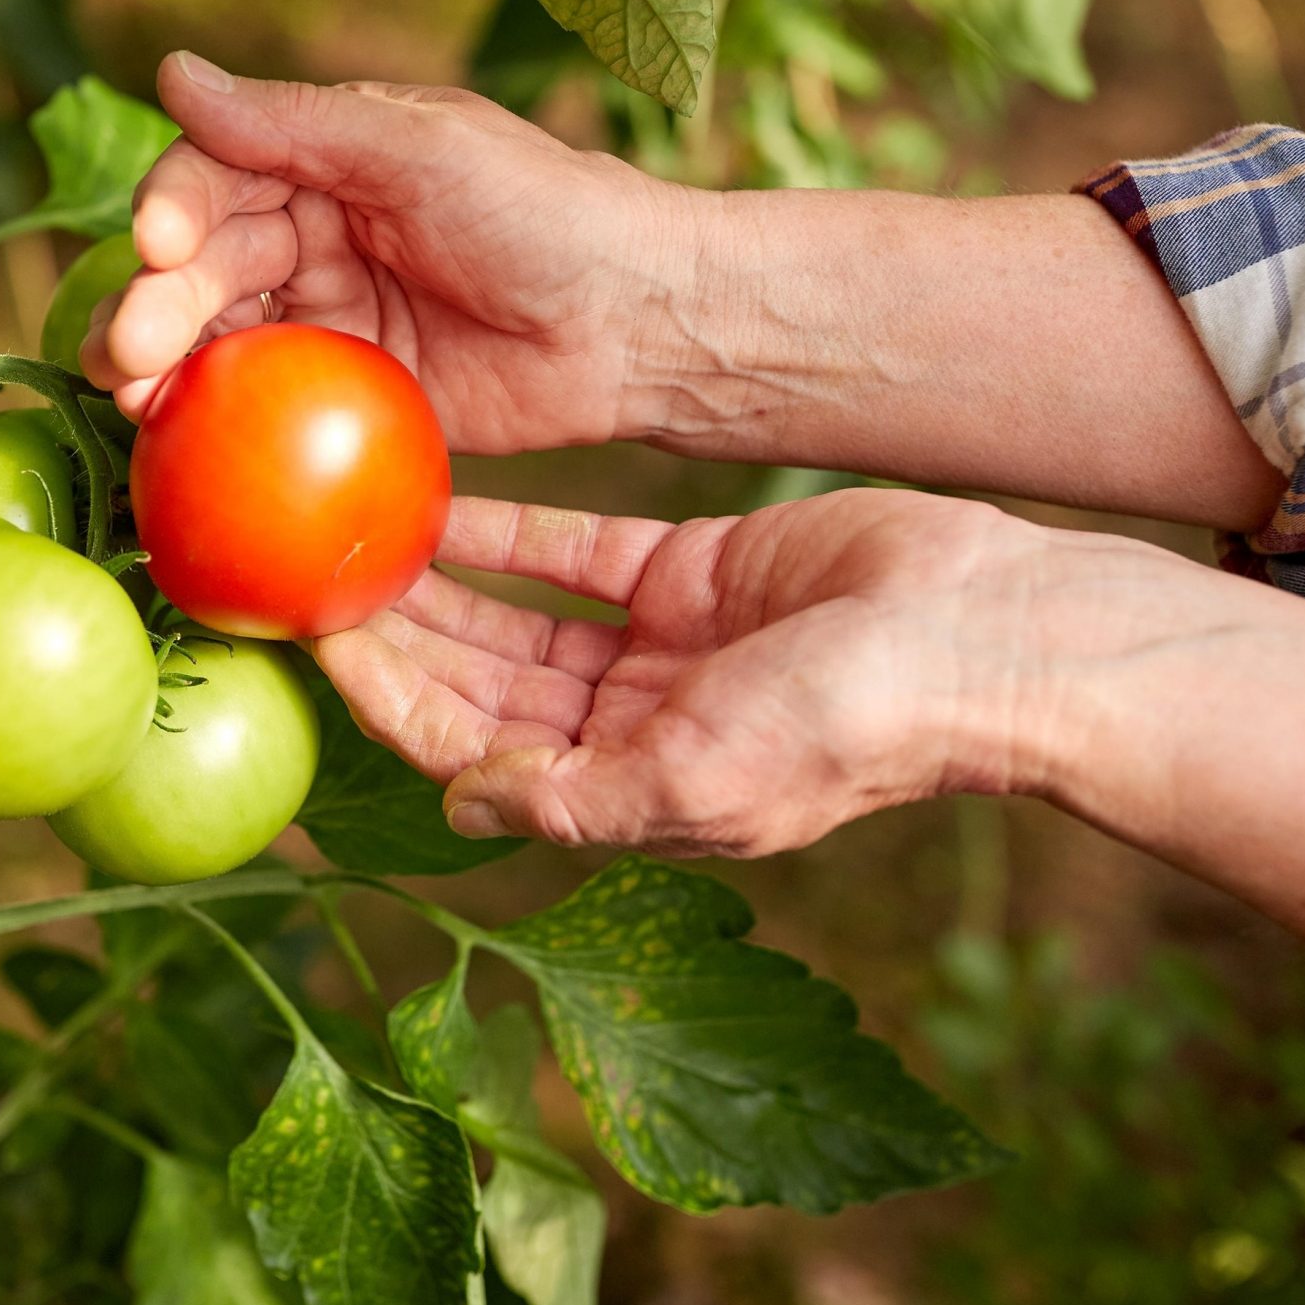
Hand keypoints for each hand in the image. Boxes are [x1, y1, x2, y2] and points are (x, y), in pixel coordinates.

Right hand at [83, 52, 705, 452]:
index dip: (175, 208)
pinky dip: (211, 421)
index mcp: (325, 157)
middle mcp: (314, 233)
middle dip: (155, 302)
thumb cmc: (544, 210)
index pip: (216, 175)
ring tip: (127, 394)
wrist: (638, 325)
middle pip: (203, 266)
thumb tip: (170, 71)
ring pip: (218, 338)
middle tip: (130, 346)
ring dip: (160, 365)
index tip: (159, 241)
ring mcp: (329, 320)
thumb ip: (295, 122)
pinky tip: (169, 439)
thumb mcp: (419, 150)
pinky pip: (265, 408)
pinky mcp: (351, 395)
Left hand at [313, 490, 1058, 856]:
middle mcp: (630, 727)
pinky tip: (438, 496)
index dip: (393, 703)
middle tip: (309, 574)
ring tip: (354, 529)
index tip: (319, 646)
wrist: (994, 632)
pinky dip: (509, 528)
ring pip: (514, 616)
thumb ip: (578, 797)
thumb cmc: (864, 724)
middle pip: (479, 684)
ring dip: (438, 582)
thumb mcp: (706, 776)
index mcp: (630, 792)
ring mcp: (658, 648)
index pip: (474, 753)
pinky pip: (576, 549)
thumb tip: (461, 808)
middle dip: (398, 639)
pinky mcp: (690, 572)